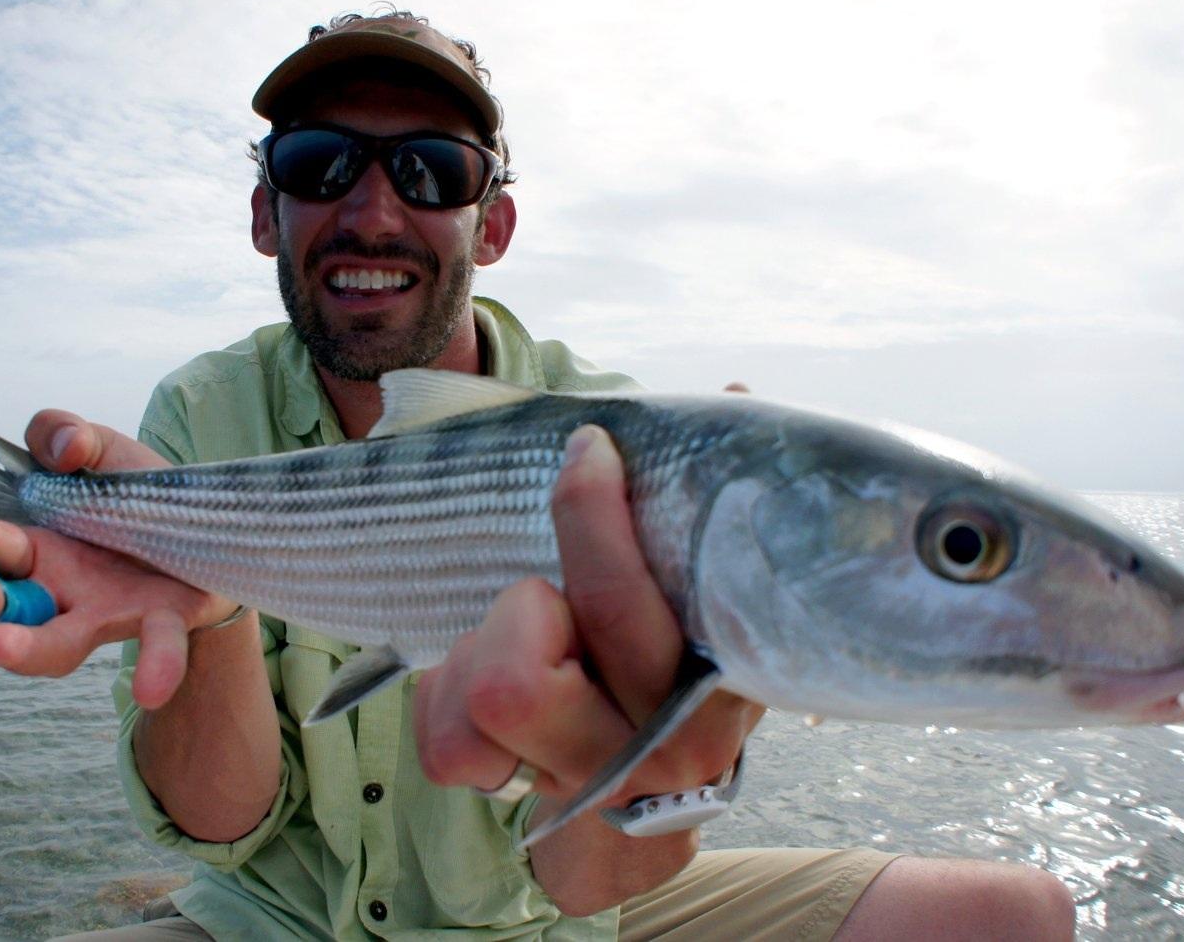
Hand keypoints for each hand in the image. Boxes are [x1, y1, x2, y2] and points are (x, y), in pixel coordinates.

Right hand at [0, 410, 237, 706]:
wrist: (213, 526)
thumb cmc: (138, 493)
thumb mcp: (102, 451)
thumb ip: (68, 436)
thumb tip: (65, 448)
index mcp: (36, 548)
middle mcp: (59, 591)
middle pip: (5, 605)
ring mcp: (107, 613)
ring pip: (58, 642)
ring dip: (25, 647)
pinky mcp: (165, 620)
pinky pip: (160, 646)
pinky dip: (156, 666)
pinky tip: (151, 689)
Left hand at [411, 420, 764, 813]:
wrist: (655, 788)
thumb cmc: (679, 643)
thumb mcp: (712, 581)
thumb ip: (717, 491)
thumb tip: (735, 393)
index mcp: (721, 683)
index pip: (626, 600)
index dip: (589, 515)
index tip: (587, 448)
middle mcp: (662, 746)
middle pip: (526, 660)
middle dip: (528, 594)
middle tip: (551, 558)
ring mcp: (589, 777)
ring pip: (488, 694)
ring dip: (491, 645)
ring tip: (529, 632)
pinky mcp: (517, 790)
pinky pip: (448, 741)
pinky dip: (448, 692)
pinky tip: (486, 670)